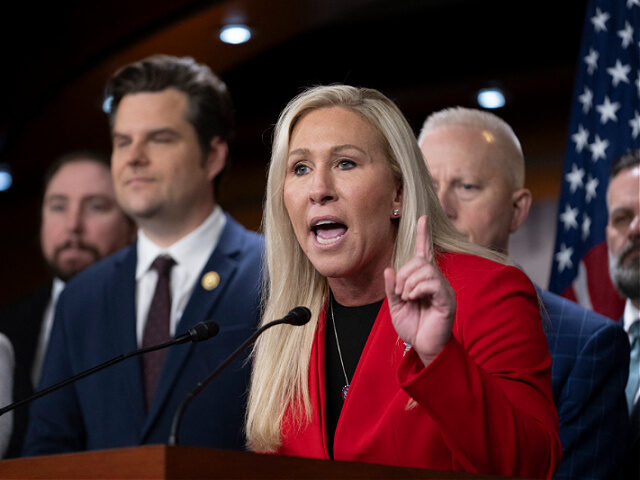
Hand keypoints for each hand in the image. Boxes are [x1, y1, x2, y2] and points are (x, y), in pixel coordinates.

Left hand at [384, 215, 455, 365]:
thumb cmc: (413, 327)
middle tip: (400, 293)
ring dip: (409, 283)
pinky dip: (417, 288)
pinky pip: (432, 282)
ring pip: (424, 270)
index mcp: (423, 280)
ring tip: (407, 298)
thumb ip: (393, 288)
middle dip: (404, 275)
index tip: (422, 218)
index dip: (423, 234)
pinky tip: (414, 298)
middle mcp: (435, 281)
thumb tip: (389, 270)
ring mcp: (442, 289)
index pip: (424, 252)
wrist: (424, 347)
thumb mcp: (396, 306)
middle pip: (419, 261)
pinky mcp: (446, 298)